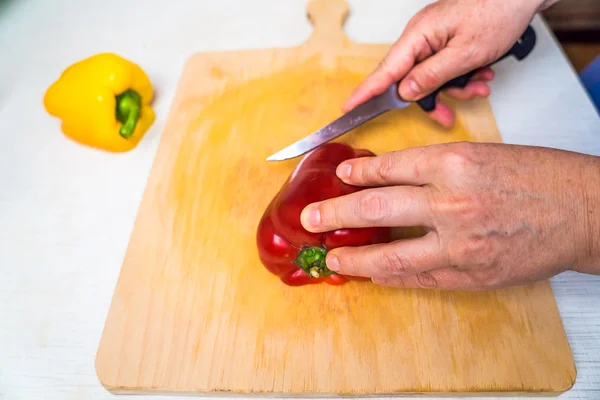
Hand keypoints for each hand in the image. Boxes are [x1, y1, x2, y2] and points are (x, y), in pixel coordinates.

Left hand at [300, 142, 599, 289]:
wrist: (584, 212)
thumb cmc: (539, 178)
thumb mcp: (482, 154)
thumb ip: (434, 168)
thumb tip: (391, 178)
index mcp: (454, 163)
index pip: (388, 168)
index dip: (357, 173)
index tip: (340, 176)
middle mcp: (451, 202)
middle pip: (375, 208)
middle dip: (335, 213)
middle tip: (311, 217)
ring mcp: (459, 243)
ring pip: (391, 254)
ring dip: (354, 258)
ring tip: (331, 258)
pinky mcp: (469, 274)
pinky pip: (419, 278)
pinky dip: (391, 276)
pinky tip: (373, 274)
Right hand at [343, 0, 550, 127]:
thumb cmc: (498, 11)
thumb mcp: (465, 53)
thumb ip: (432, 76)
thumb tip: (404, 93)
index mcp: (418, 35)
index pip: (384, 71)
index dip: (366, 92)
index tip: (348, 108)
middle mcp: (420, 36)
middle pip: (409, 80)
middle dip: (433, 97)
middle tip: (447, 114)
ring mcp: (433, 38)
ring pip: (430, 77)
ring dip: (455, 87)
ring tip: (480, 83)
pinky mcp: (445, 40)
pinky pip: (443, 68)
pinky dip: (461, 76)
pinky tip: (480, 73)